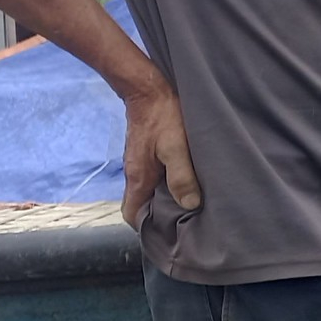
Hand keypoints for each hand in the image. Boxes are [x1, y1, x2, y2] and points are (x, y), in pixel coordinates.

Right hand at [121, 84, 200, 227]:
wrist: (149, 89)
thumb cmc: (163, 116)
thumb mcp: (176, 147)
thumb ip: (181, 176)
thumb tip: (189, 204)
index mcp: (138, 177)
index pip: (130, 214)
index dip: (144, 226)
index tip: (167, 231)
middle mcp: (135, 172)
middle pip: (140, 204)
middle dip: (158, 215)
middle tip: (185, 219)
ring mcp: (140, 161)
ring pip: (149, 189)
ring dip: (165, 197)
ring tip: (190, 202)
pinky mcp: (147, 151)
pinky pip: (154, 174)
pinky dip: (167, 181)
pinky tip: (187, 178)